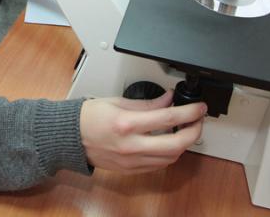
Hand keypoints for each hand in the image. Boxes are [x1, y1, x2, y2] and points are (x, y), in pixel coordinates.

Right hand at [80, 91, 206, 172]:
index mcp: (127, 123)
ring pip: (171, 157)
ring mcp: (131, 160)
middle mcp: (131, 145)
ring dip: (184, 144)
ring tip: (186, 129)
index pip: (168, 118)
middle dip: (195, 131)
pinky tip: (171, 142)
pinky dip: (170, 153)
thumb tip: (168, 100)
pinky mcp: (131, 169)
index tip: (198, 107)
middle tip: (199, 120)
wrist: (70, 137)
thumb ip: (147, 103)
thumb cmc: (89, 117)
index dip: (189, 112)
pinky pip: (159, 165)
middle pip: (176, 144)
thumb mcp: (118, 101)